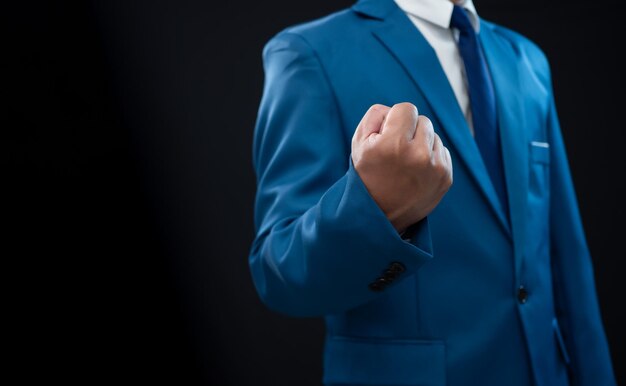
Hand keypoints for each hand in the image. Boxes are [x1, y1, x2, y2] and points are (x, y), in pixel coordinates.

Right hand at [351, 103, 452, 231]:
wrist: (380, 215)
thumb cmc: (368, 174)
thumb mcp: (359, 142)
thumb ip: (376, 115)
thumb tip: (396, 110)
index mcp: (393, 144)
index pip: (406, 108)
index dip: (395, 119)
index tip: (388, 135)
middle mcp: (417, 155)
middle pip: (423, 120)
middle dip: (409, 131)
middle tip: (396, 151)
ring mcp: (434, 168)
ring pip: (434, 136)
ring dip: (421, 144)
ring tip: (406, 164)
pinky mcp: (446, 178)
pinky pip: (442, 151)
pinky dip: (430, 157)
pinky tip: (416, 171)